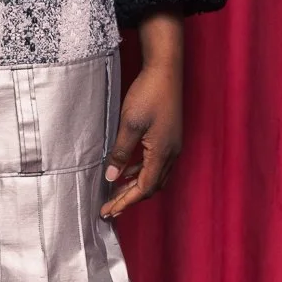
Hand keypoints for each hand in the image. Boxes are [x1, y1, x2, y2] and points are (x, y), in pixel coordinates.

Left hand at [100, 14, 183, 219]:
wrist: (166, 70)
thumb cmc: (148, 94)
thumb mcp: (129, 124)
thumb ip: (120, 153)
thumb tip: (111, 177)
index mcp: (162, 153)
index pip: (144, 188)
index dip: (125, 201)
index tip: (108, 211)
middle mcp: (171, 153)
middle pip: (152, 186)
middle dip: (131, 199)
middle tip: (111, 207)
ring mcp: (172, 145)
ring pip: (155, 176)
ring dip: (136, 186)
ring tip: (116, 192)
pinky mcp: (170, 137)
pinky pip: (156, 163)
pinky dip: (141, 171)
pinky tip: (128, 170)